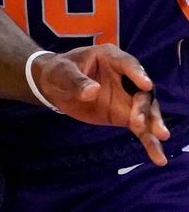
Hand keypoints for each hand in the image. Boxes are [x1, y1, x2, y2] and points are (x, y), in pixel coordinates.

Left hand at [33, 45, 169, 165]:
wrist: (54, 86)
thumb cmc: (59, 72)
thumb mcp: (63, 73)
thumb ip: (77, 81)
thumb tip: (93, 91)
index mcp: (110, 57)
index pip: (127, 64)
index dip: (137, 73)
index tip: (146, 85)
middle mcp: (125, 77)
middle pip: (141, 91)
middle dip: (144, 106)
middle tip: (139, 122)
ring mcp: (127, 97)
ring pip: (146, 111)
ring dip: (153, 124)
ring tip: (160, 137)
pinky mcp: (125, 115)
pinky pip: (141, 129)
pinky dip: (149, 142)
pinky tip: (158, 157)